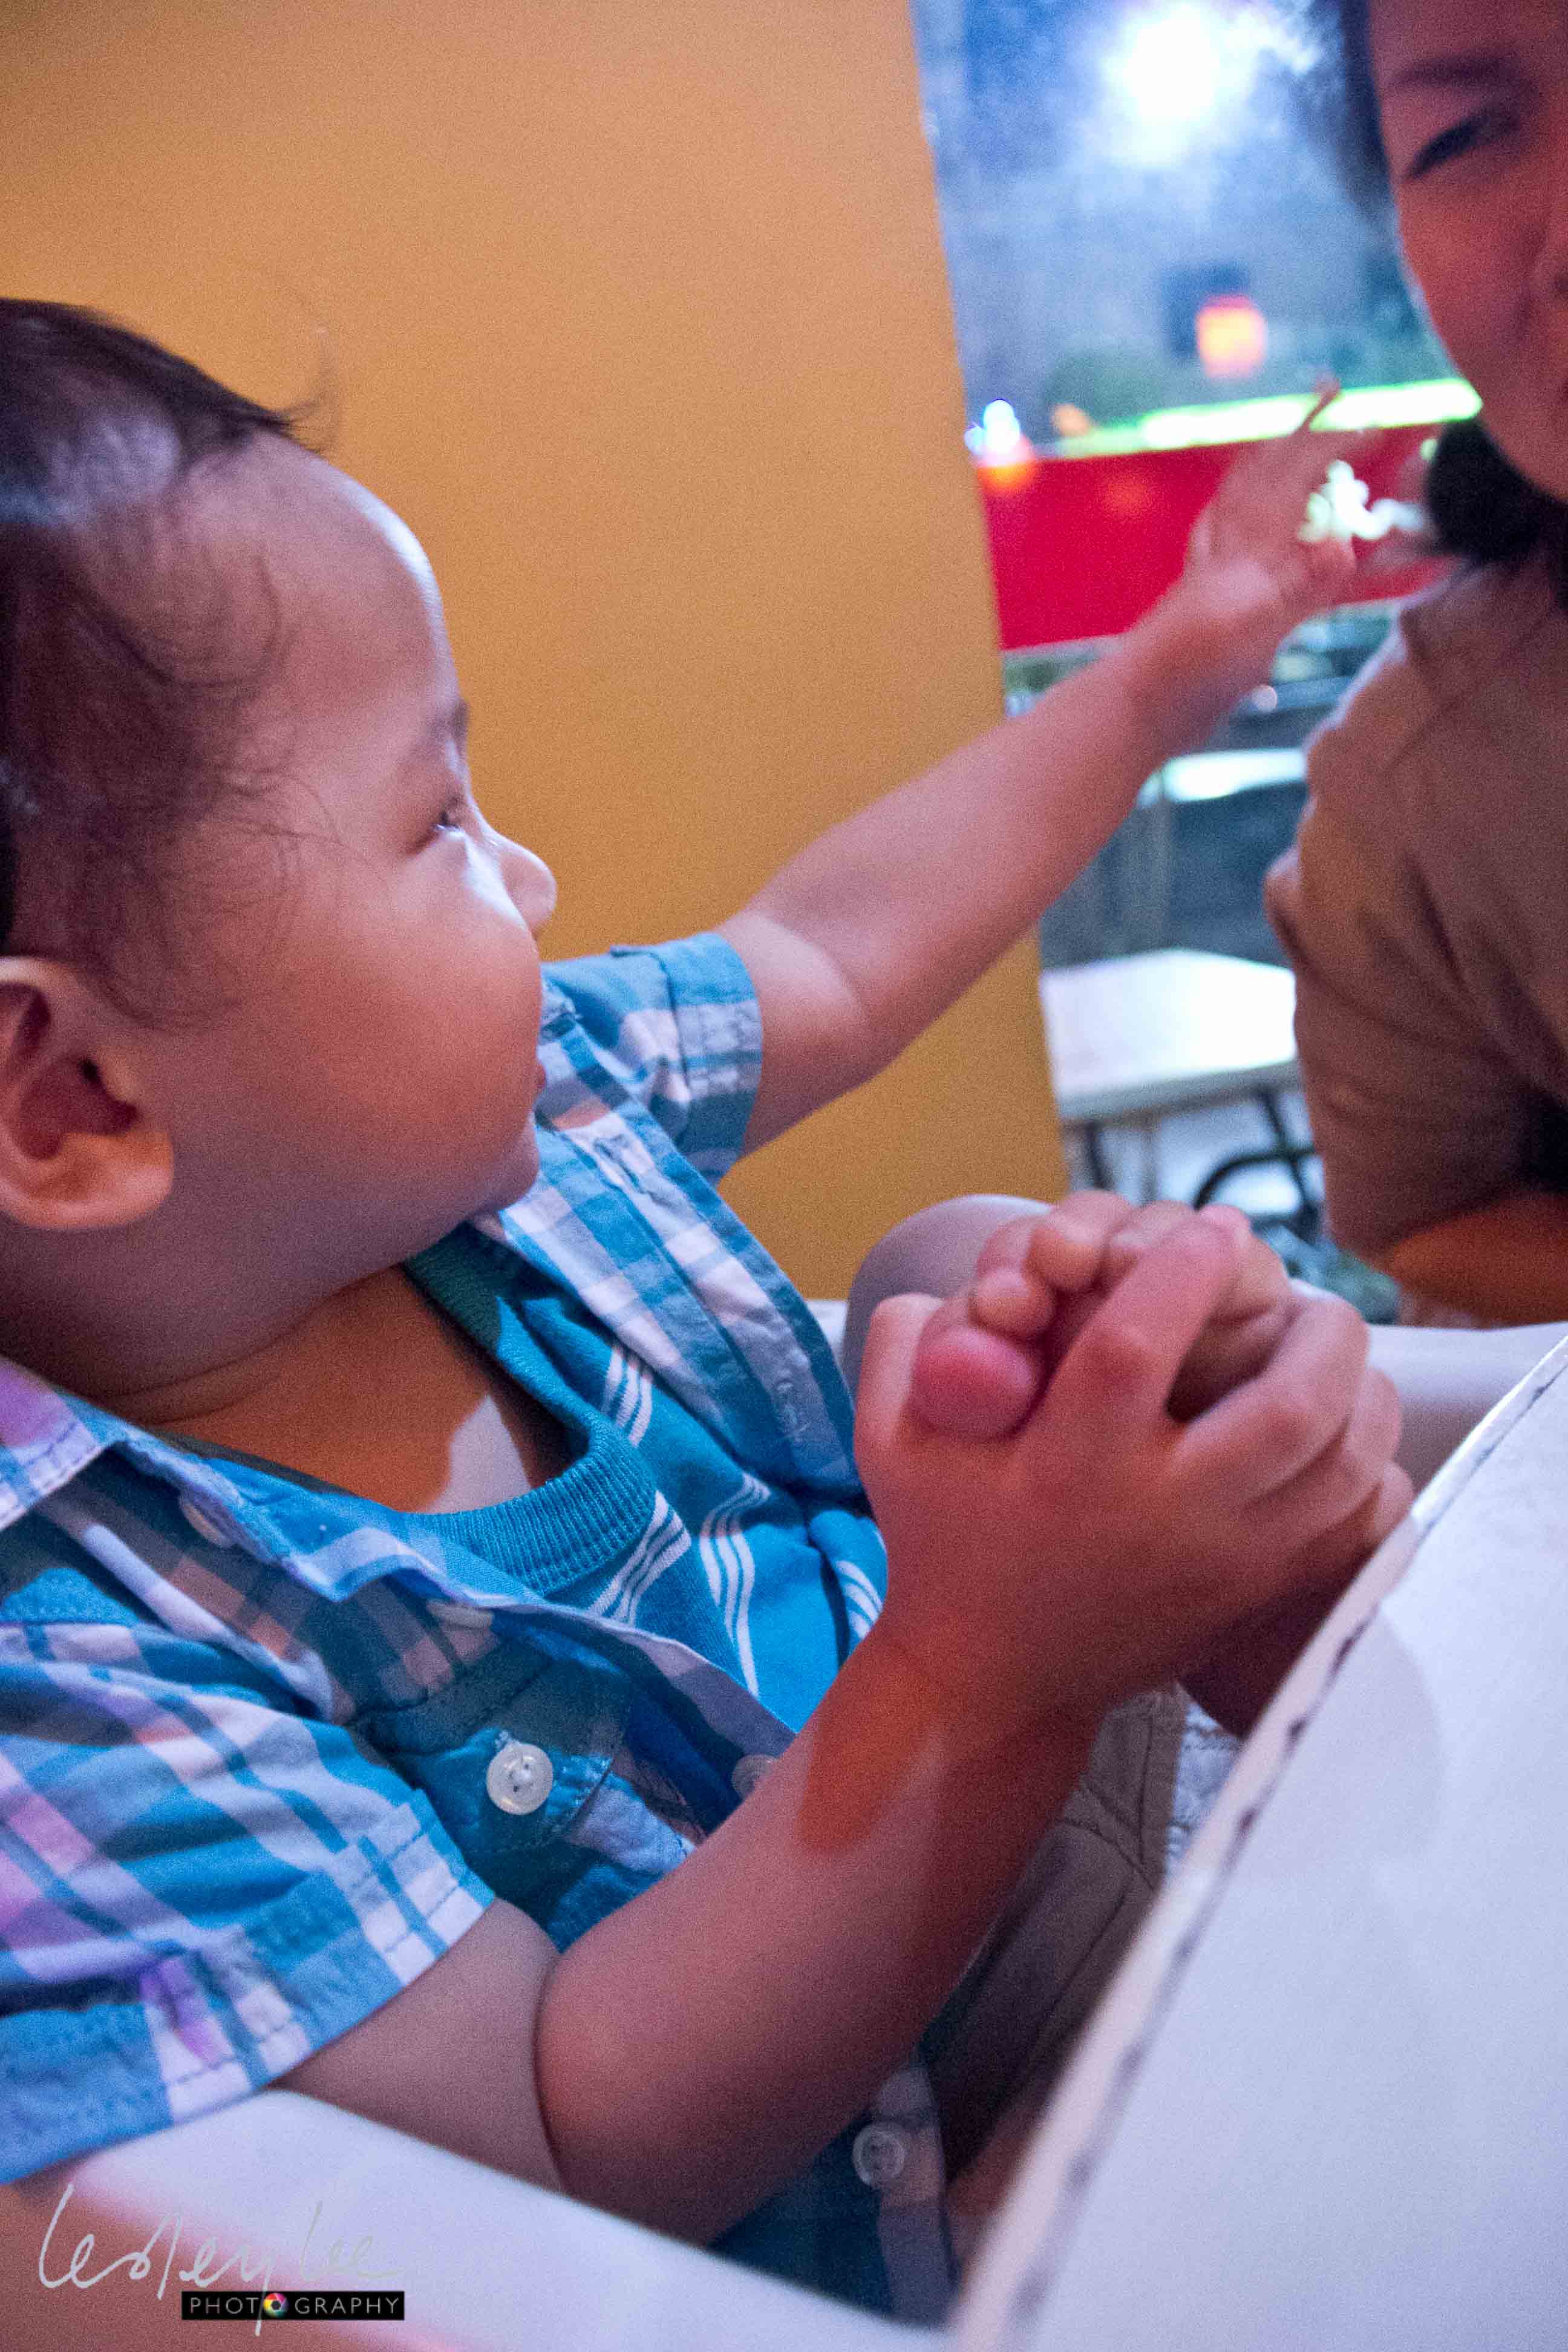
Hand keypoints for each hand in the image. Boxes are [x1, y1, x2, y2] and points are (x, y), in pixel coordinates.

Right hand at [854, 1217, 1402, 1741]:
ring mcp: (1223, 1567)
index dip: (1185, 1270)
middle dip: (1317, 1332)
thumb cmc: (944, 1540)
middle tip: (1310, 1298)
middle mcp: (1159, 1517)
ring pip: (1342, 1466)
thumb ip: (908, 1346)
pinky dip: (1369, 1467)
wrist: (992, 1679)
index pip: (1135, 1345)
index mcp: (1067, 1466)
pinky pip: (1354, 1526)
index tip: (1216, 1227)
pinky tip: (1342, 1434)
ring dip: (1358, 1393)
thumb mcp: (895, 1442)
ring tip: (1333, 1355)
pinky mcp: (1257, 1599)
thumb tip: (971, 1280)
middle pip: (1288, 1411)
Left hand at [1121, 385, 1373, 743]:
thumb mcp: (1258, 630)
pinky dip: (1236, 515)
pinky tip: (1233, 521)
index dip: (1335, 447)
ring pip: (1241, 498)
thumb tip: (1348, 547)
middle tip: (1328, 390)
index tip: (1374, 421)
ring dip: (1266, 463)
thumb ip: (1301, 588)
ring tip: (1281, 441)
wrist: (1135, 707)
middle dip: (1301, 430)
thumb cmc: (1193, 671)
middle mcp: (1230, 548)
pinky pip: (1222, 537)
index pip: (1298, 479)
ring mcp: (1213, 573)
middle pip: (1267, 472)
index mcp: (1249, 548)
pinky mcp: (1204, 602)